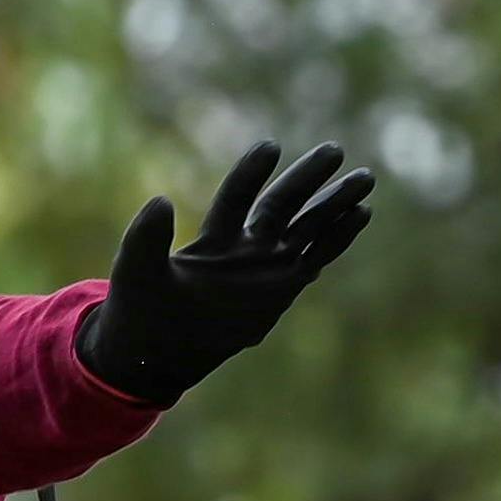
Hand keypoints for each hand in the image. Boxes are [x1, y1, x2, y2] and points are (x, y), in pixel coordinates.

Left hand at [78, 141, 375, 406]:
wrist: (156, 353)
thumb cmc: (141, 310)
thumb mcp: (136, 272)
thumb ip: (145, 238)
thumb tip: (161, 201)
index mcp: (213, 240)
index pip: (237, 198)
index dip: (251, 174)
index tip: (270, 148)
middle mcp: (245, 247)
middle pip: (282, 205)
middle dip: (307, 179)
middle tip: (335, 149)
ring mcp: (267, 267)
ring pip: (307, 227)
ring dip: (334, 203)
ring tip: (364, 177)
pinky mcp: (284, 289)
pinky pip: (318, 257)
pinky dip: (338, 237)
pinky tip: (362, 214)